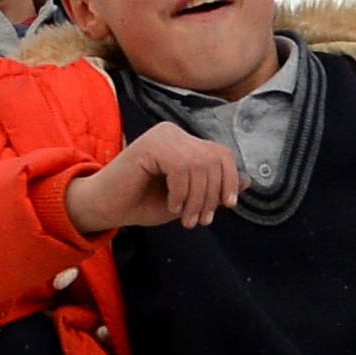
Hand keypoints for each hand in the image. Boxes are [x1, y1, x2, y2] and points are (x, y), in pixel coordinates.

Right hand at [63, 122, 242, 235]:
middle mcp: (174, 132)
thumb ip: (214, 187)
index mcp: (184, 141)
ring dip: (197, 199)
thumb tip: (249, 180)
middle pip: (213, 159)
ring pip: (199, 165)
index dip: (229, 180)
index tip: (225, 206)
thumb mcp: (188, 199)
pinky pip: (180, 167)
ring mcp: (161, 135)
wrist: (106, 208)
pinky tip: (171, 206)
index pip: (221, 154)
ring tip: (186, 219)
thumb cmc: (142, 203)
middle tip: (199, 221)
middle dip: (211, 195)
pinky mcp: (149, 145)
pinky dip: (181, 192)